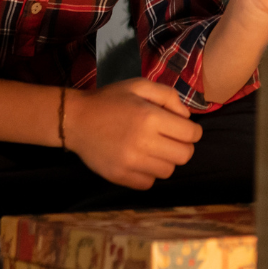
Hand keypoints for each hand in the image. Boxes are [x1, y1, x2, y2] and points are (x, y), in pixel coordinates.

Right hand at [62, 78, 200, 188]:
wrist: (75, 119)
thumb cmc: (110, 100)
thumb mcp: (139, 85)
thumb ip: (168, 96)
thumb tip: (187, 117)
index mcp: (150, 117)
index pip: (191, 134)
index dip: (192, 131)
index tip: (184, 129)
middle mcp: (143, 142)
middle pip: (184, 156)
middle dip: (183, 146)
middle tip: (170, 139)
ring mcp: (131, 163)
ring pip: (168, 171)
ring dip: (166, 160)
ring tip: (153, 148)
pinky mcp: (120, 177)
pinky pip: (149, 183)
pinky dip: (149, 173)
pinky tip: (140, 160)